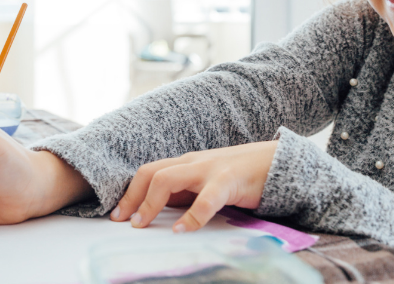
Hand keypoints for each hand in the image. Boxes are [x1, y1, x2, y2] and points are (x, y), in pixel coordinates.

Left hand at [109, 141, 277, 232]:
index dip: (129, 192)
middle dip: (132, 197)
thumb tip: (157, 212)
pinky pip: (206, 199)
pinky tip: (180, 230)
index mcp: (186, 164)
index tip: (117, 214)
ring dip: (150, 203)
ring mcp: (209, 169)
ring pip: (168, 179)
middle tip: (122, 221)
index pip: (148, 172)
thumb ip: (185, 194)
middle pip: (151, 172)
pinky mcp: (229, 181)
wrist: (276, 162)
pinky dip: (190, 217)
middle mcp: (193, 163)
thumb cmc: (238, 176)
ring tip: (141, 224)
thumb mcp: (206, 183)